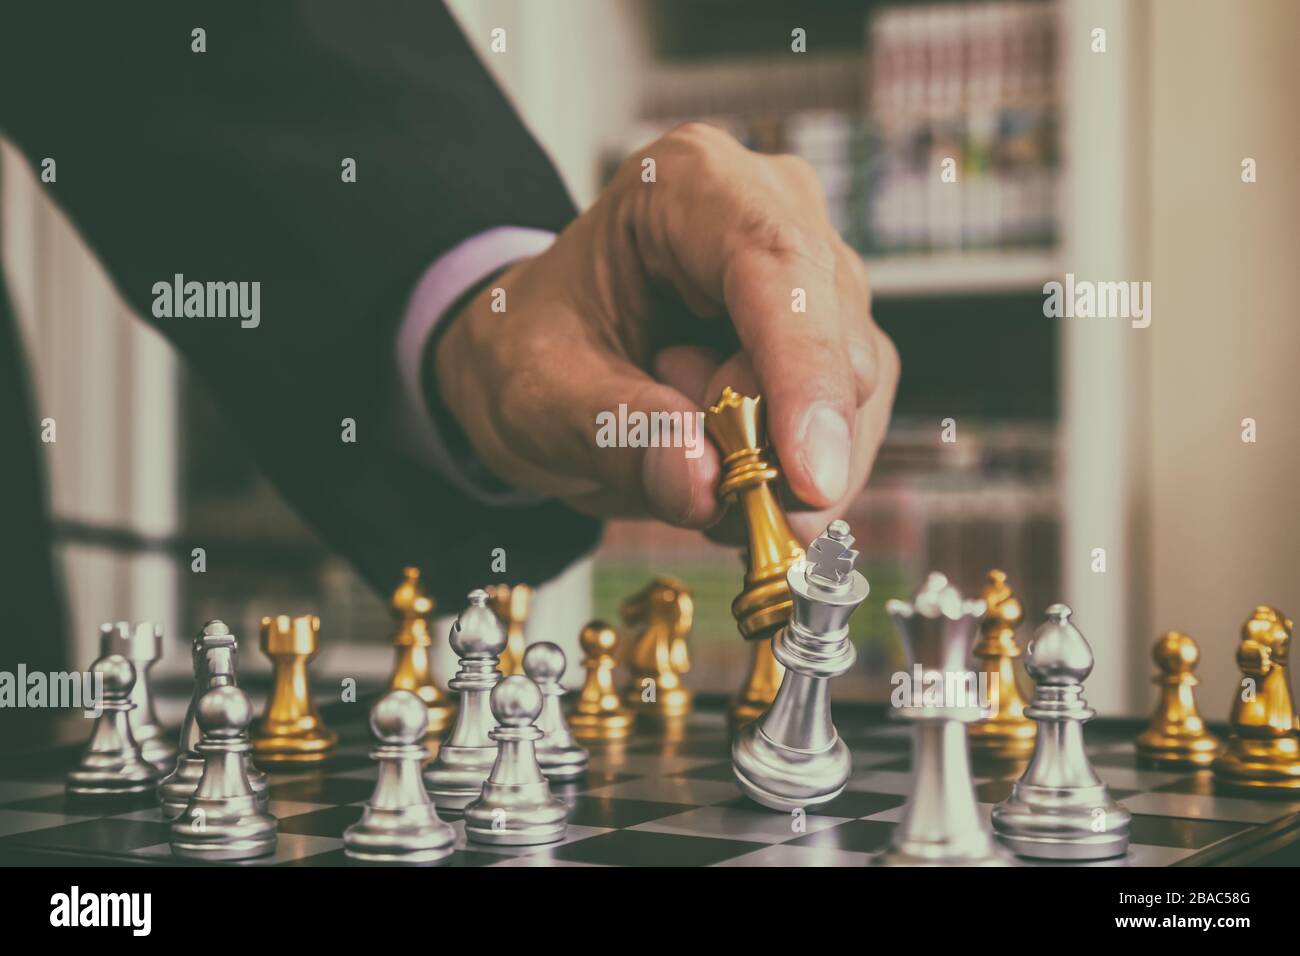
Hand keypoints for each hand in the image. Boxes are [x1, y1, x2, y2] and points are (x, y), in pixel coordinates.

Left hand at [433, 123, 897, 542]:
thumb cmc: (536, 351)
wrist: (544, 360)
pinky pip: (853, 427)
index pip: (778, 263)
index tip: (810, 478)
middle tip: (698, 490)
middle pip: (831, 336)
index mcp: (690, 185)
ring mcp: (817, 279)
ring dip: (782, 464)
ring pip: (856, 391)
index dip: (804, 372)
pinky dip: (795, 478)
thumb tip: (703, 485)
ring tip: (683, 465)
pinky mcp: (834, 344)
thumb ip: (618, 435)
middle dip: (780, 438)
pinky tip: (725, 479)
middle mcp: (776, 212)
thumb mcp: (540, 396)